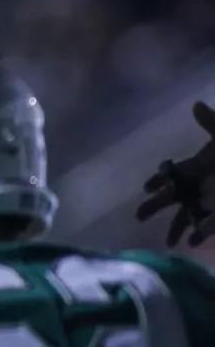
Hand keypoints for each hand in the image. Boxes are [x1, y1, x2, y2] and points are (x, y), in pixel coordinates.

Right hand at [138, 100, 214, 246]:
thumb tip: (196, 104)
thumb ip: (211, 123)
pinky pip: (209, 223)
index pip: (173, 173)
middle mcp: (201, 184)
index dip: (159, 180)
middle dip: (156, 206)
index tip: (146, 187)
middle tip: (139, 216)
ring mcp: (211, 199)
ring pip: (189, 214)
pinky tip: (194, 241)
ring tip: (170, 242)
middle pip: (174, 197)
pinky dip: (202, 232)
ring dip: (179, 226)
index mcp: (199, 165)